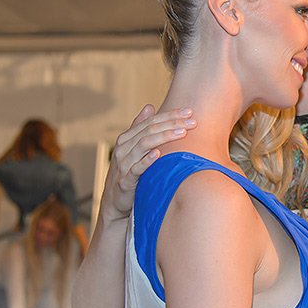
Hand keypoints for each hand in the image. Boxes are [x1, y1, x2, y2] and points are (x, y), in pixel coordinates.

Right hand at [102, 105, 195, 222]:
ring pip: (144, 145)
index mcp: (127, 138)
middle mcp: (124, 148)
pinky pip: (136, 168)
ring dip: (164, 137)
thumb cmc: (128, 172)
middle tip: (192, 121)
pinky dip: (147, 160)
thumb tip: (149, 106)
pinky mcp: (125, 180)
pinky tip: (159, 154)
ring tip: (182, 133)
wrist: (116, 201)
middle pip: (149, 130)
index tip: (189, 111)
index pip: (151, 121)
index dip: (170, 115)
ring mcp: (123, 164)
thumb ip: (139, 128)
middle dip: (172, 123)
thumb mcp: (133, 148)